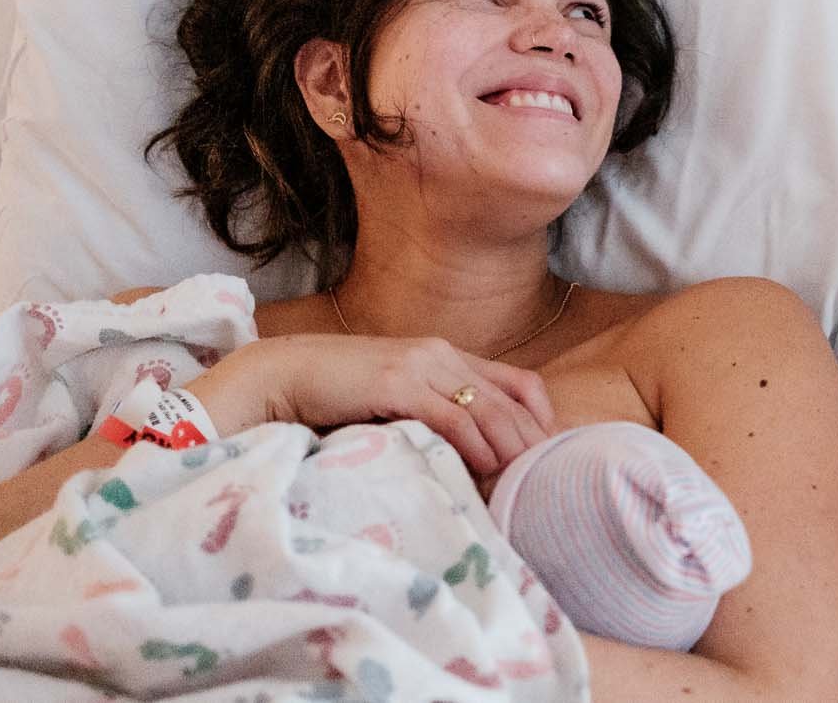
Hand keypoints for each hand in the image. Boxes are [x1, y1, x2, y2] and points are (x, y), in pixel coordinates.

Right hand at [189, 334, 556, 479]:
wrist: (285, 375)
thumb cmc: (338, 394)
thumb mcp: (398, 397)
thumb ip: (433, 411)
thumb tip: (473, 453)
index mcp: (446, 355)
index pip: (519, 382)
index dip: (542, 419)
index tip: (552, 455)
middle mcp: (442, 354)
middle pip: (511, 399)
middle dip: (535, 441)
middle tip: (551, 477)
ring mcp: (420, 365)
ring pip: (487, 409)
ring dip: (511, 448)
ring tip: (525, 481)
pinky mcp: (396, 383)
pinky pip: (449, 417)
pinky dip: (474, 445)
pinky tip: (485, 468)